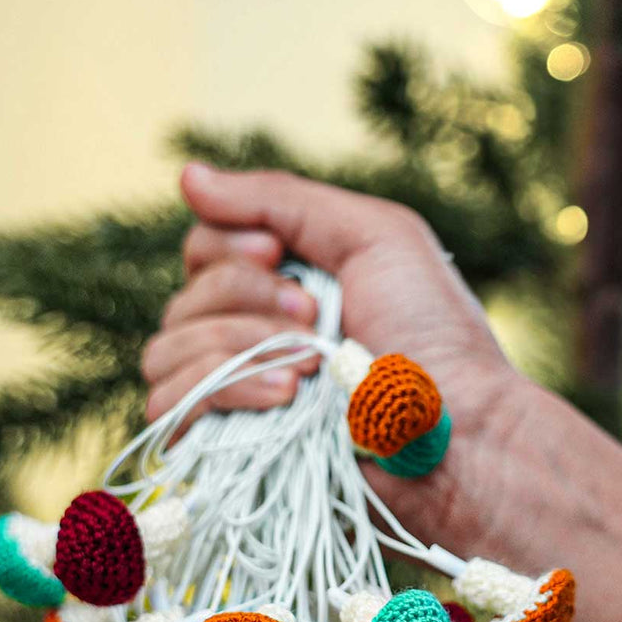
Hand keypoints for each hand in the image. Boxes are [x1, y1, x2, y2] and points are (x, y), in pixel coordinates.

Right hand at [142, 164, 544, 561]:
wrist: (455, 432)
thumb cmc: (432, 335)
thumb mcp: (373, 237)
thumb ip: (281, 200)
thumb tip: (188, 176)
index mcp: (283, 283)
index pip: (203, 248)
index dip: (229, 247)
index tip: (282, 258)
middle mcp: (252, 335)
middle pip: (183, 297)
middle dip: (245, 298)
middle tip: (314, 318)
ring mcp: (237, 394)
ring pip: (166, 350)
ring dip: (237, 346)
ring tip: (309, 366)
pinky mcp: (227, 446)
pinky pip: (168, 406)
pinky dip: (221, 390)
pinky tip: (284, 399)